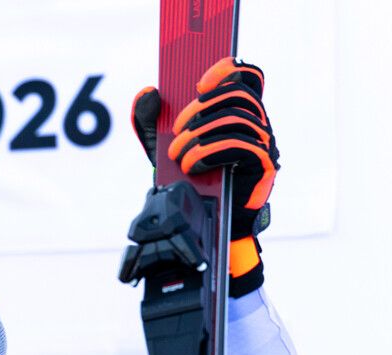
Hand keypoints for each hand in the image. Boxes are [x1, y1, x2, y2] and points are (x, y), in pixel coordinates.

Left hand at [131, 58, 278, 295]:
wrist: (203, 225)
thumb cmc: (190, 183)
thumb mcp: (162, 149)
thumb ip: (151, 122)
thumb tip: (147, 92)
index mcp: (238, 114)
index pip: (248, 77)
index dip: (227, 71)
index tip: (198, 83)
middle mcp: (257, 125)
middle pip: (238, 95)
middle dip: (201, 109)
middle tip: (176, 131)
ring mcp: (264, 145)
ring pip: (236, 119)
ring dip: (200, 135)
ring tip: (178, 156)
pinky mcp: (263, 167)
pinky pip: (239, 146)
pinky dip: (209, 152)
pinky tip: (191, 165)